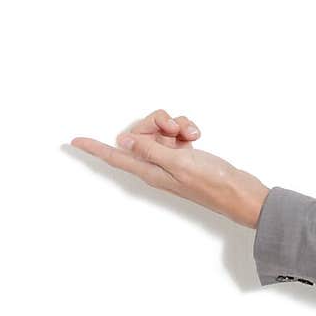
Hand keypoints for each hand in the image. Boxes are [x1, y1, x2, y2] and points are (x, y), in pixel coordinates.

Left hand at [69, 108, 270, 228]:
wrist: (240, 192)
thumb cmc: (213, 184)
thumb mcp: (179, 163)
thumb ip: (150, 150)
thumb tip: (124, 140)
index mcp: (150, 171)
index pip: (115, 157)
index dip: (94, 148)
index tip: (74, 141)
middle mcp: (157, 164)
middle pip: (140, 133)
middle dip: (156, 122)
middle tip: (173, 128)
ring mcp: (171, 159)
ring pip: (161, 129)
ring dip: (176, 124)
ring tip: (191, 134)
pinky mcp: (185, 154)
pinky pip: (177, 133)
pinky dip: (186, 129)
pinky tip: (197, 136)